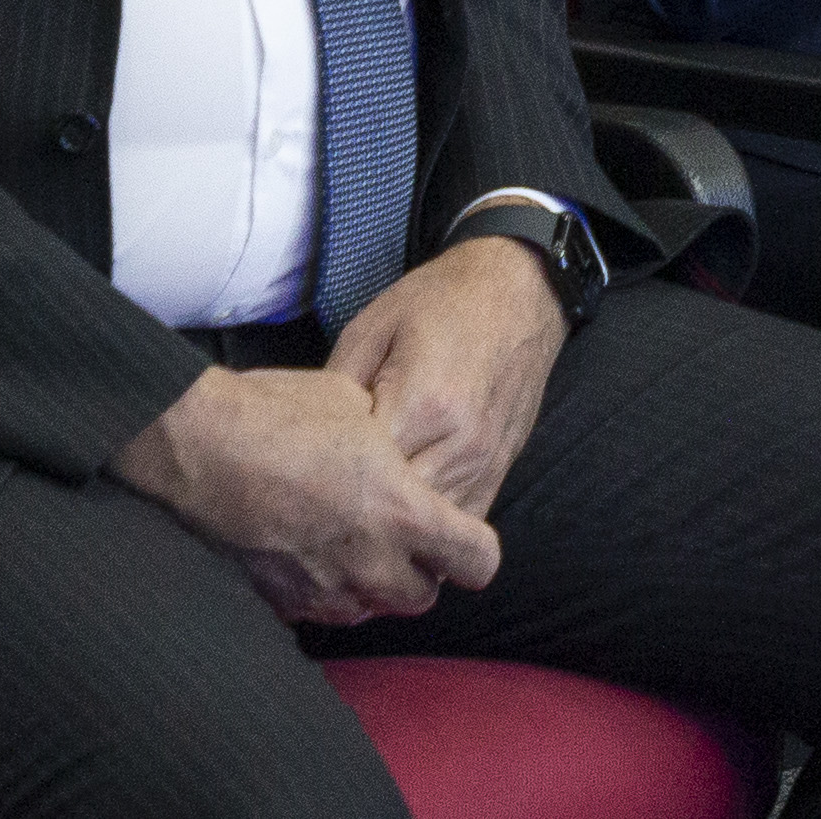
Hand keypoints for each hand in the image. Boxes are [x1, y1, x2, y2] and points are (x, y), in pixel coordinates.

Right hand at [110, 365, 501, 627]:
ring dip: (373, 583)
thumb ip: (393, 443)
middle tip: (400, 534)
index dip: (473, 546)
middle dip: (422, 570)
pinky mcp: (286, 604)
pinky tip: (308, 550)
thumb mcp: (354, 405)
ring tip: (350, 540)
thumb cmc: (278, 413)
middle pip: (426, 595)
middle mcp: (373, 564)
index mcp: (404, 513)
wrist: (198, 446)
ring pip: (374, 608)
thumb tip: (396, 448)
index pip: (478, 560)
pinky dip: (327, 588)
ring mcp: (327, 590)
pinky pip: (325, 609)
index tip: (457, 530)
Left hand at [324, 235, 565, 516]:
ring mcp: (483, 465)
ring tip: (356, 515)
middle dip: (357, 511)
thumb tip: (310, 443)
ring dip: (394, 526)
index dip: (327, 480)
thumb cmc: (440, 302)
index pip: (363, 474)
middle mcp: (459, 445)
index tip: (303, 477)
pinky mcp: (499, 472)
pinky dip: (428, 527)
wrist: (517, 292)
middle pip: (396, 512)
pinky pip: (459, 522)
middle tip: (322, 501)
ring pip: (429, 529)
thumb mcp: (372, 328)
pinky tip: (400, 514)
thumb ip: (339, 390)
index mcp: (422, 405)